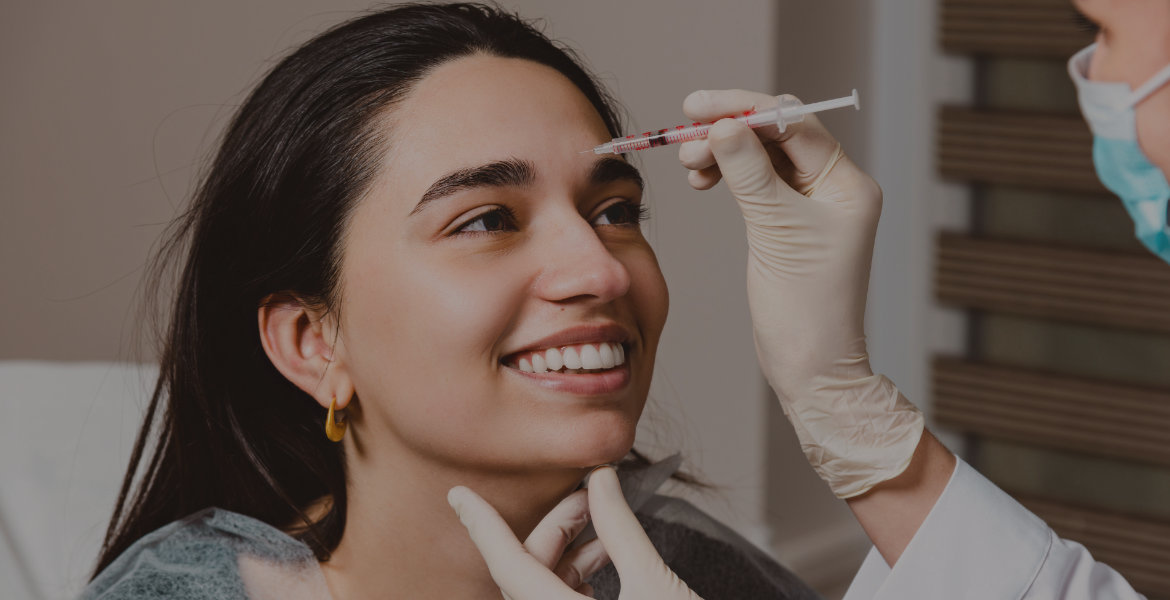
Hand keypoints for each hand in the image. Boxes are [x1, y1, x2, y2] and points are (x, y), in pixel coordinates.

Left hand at [448, 466, 702, 599]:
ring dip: (569, 556)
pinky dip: (574, 583)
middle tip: (592, 498)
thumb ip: (620, 529)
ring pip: (542, 591)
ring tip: (607, 532)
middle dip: (557, 530)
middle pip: (528, 574)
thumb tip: (602, 480)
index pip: (508, 565)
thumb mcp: (655, 584)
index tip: (459, 495)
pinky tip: (608, 562)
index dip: (483, 526)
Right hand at [679, 89, 922, 498]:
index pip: (793, 124)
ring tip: (688, 163)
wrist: (811, 366)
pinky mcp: (787, 223)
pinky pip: (754, 182)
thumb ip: (749, 173)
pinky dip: (726, 175)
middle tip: (684, 136)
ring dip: (722, 152)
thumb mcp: (775, 232)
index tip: (698, 107)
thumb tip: (724, 126)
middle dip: (728, 130)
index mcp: (846, 184)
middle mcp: (833, 188)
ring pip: (760, 157)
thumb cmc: (806, 307)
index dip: (744, 109)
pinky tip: (702, 179)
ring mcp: (810, 205)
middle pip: (776, 136)